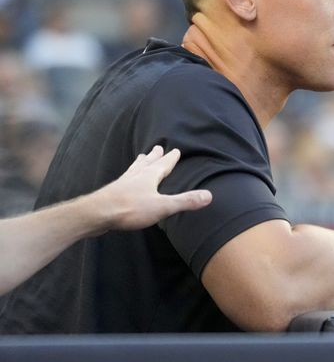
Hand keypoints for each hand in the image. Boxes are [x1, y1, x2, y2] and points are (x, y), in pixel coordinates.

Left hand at [92, 145, 211, 230]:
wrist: (97, 214)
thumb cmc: (131, 208)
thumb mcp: (163, 206)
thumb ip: (185, 201)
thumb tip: (209, 195)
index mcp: (149, 176)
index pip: (163, 164)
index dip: (170, 158)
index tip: (175, 150)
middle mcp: (136, 175)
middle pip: (147, 163)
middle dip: (154, 157)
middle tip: (157, 147)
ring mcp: (122, 183)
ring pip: (134, 169)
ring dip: (140, 163)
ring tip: (141, 157)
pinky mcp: (112, 193)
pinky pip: (124, 180)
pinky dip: (128, 176)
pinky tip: (124, 180)